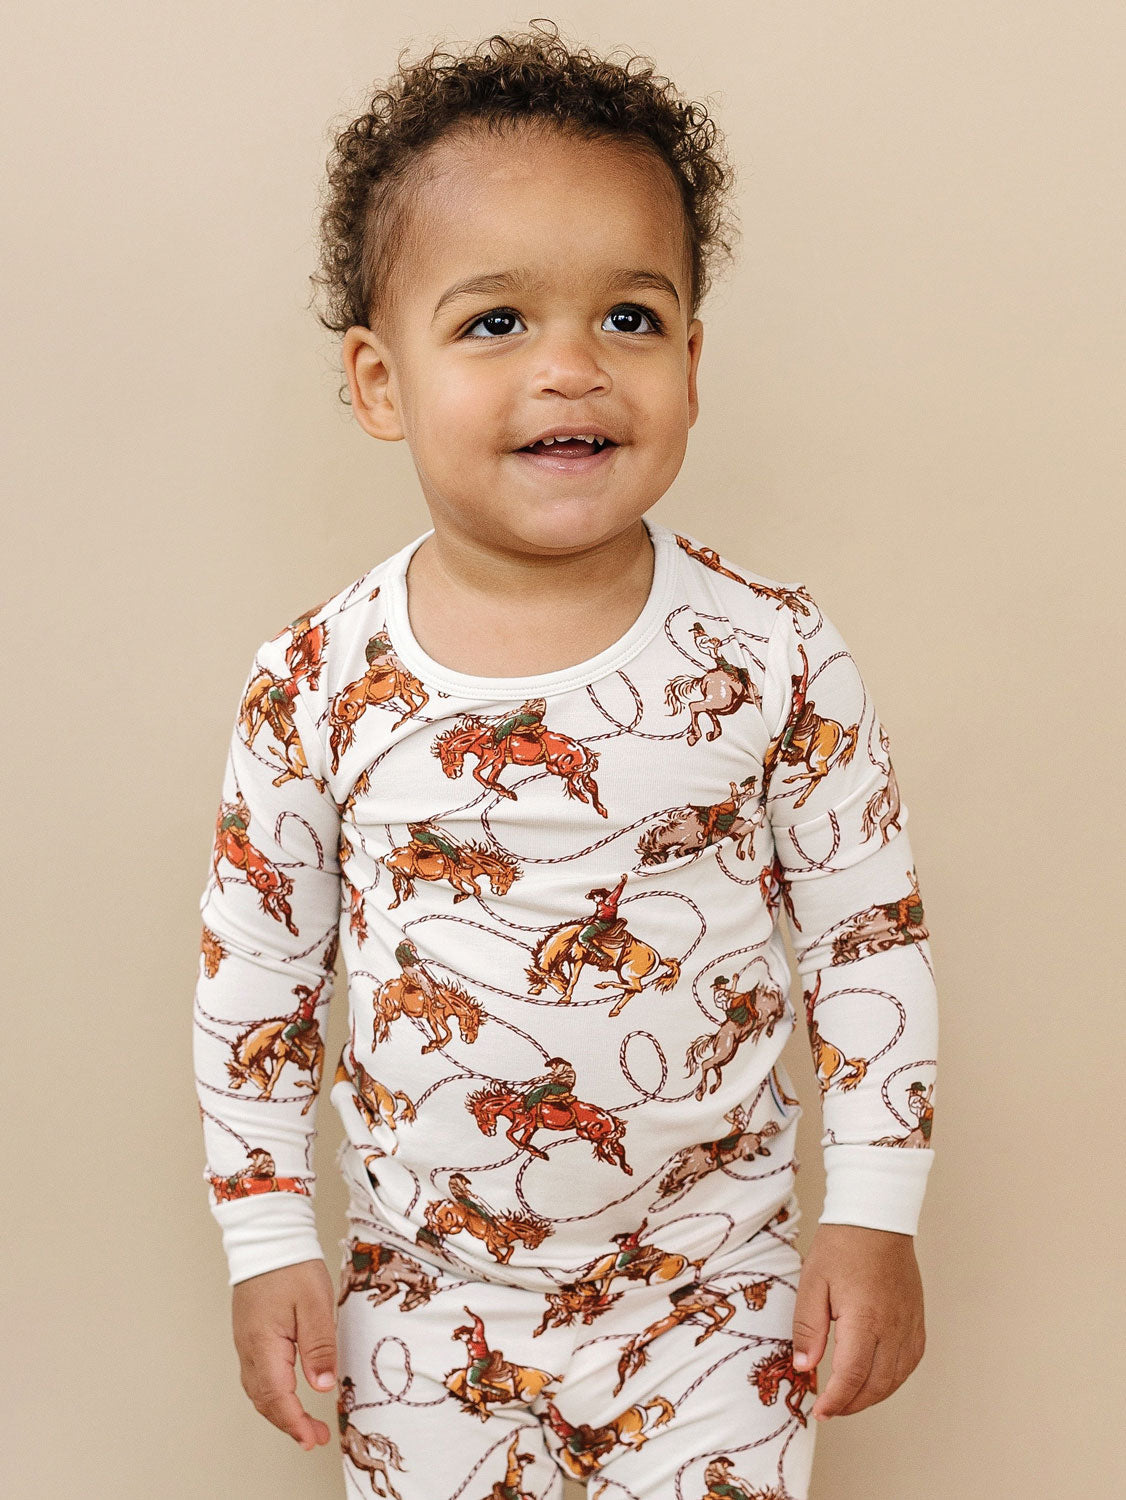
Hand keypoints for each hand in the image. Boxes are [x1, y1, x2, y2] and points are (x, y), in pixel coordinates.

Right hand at [231, 1258, 338, 1450]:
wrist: (268, 1236)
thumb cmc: (292, 1266)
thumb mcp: (315, 1304)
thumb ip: (319, 1347)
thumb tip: (322, 1386)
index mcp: (264, 1345)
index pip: (278, 1397)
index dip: (296, 1422)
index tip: (313, 1438)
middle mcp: (248, 1348)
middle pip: (264, 1400)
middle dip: (288, 1423)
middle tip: (314, 1437)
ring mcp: (245, 1341)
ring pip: (258, 1390)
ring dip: (279, 1411)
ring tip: (303, 1423)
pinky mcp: (249, 1333)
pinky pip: (257, 1375)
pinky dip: (272, 1393)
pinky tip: (287, 1394)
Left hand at [791, 1223, 924, 1421]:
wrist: (876, 1217)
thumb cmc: (841, 1245)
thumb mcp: (812, 1282)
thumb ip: (807, 1327)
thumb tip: (805, 1367)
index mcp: (865, 1320)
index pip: (852, 1376)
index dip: (836, 1401)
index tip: (820, 1412)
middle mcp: (893, 1327)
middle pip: (877, 1385)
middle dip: (852, 1404)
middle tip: (830, 1409)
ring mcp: (909, 1324)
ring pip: (896, 1378)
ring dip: (873, 1395)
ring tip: (849, 1398)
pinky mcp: (917, 1319)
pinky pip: (910, 1361)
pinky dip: (893, 1378)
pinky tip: (877, 1378)